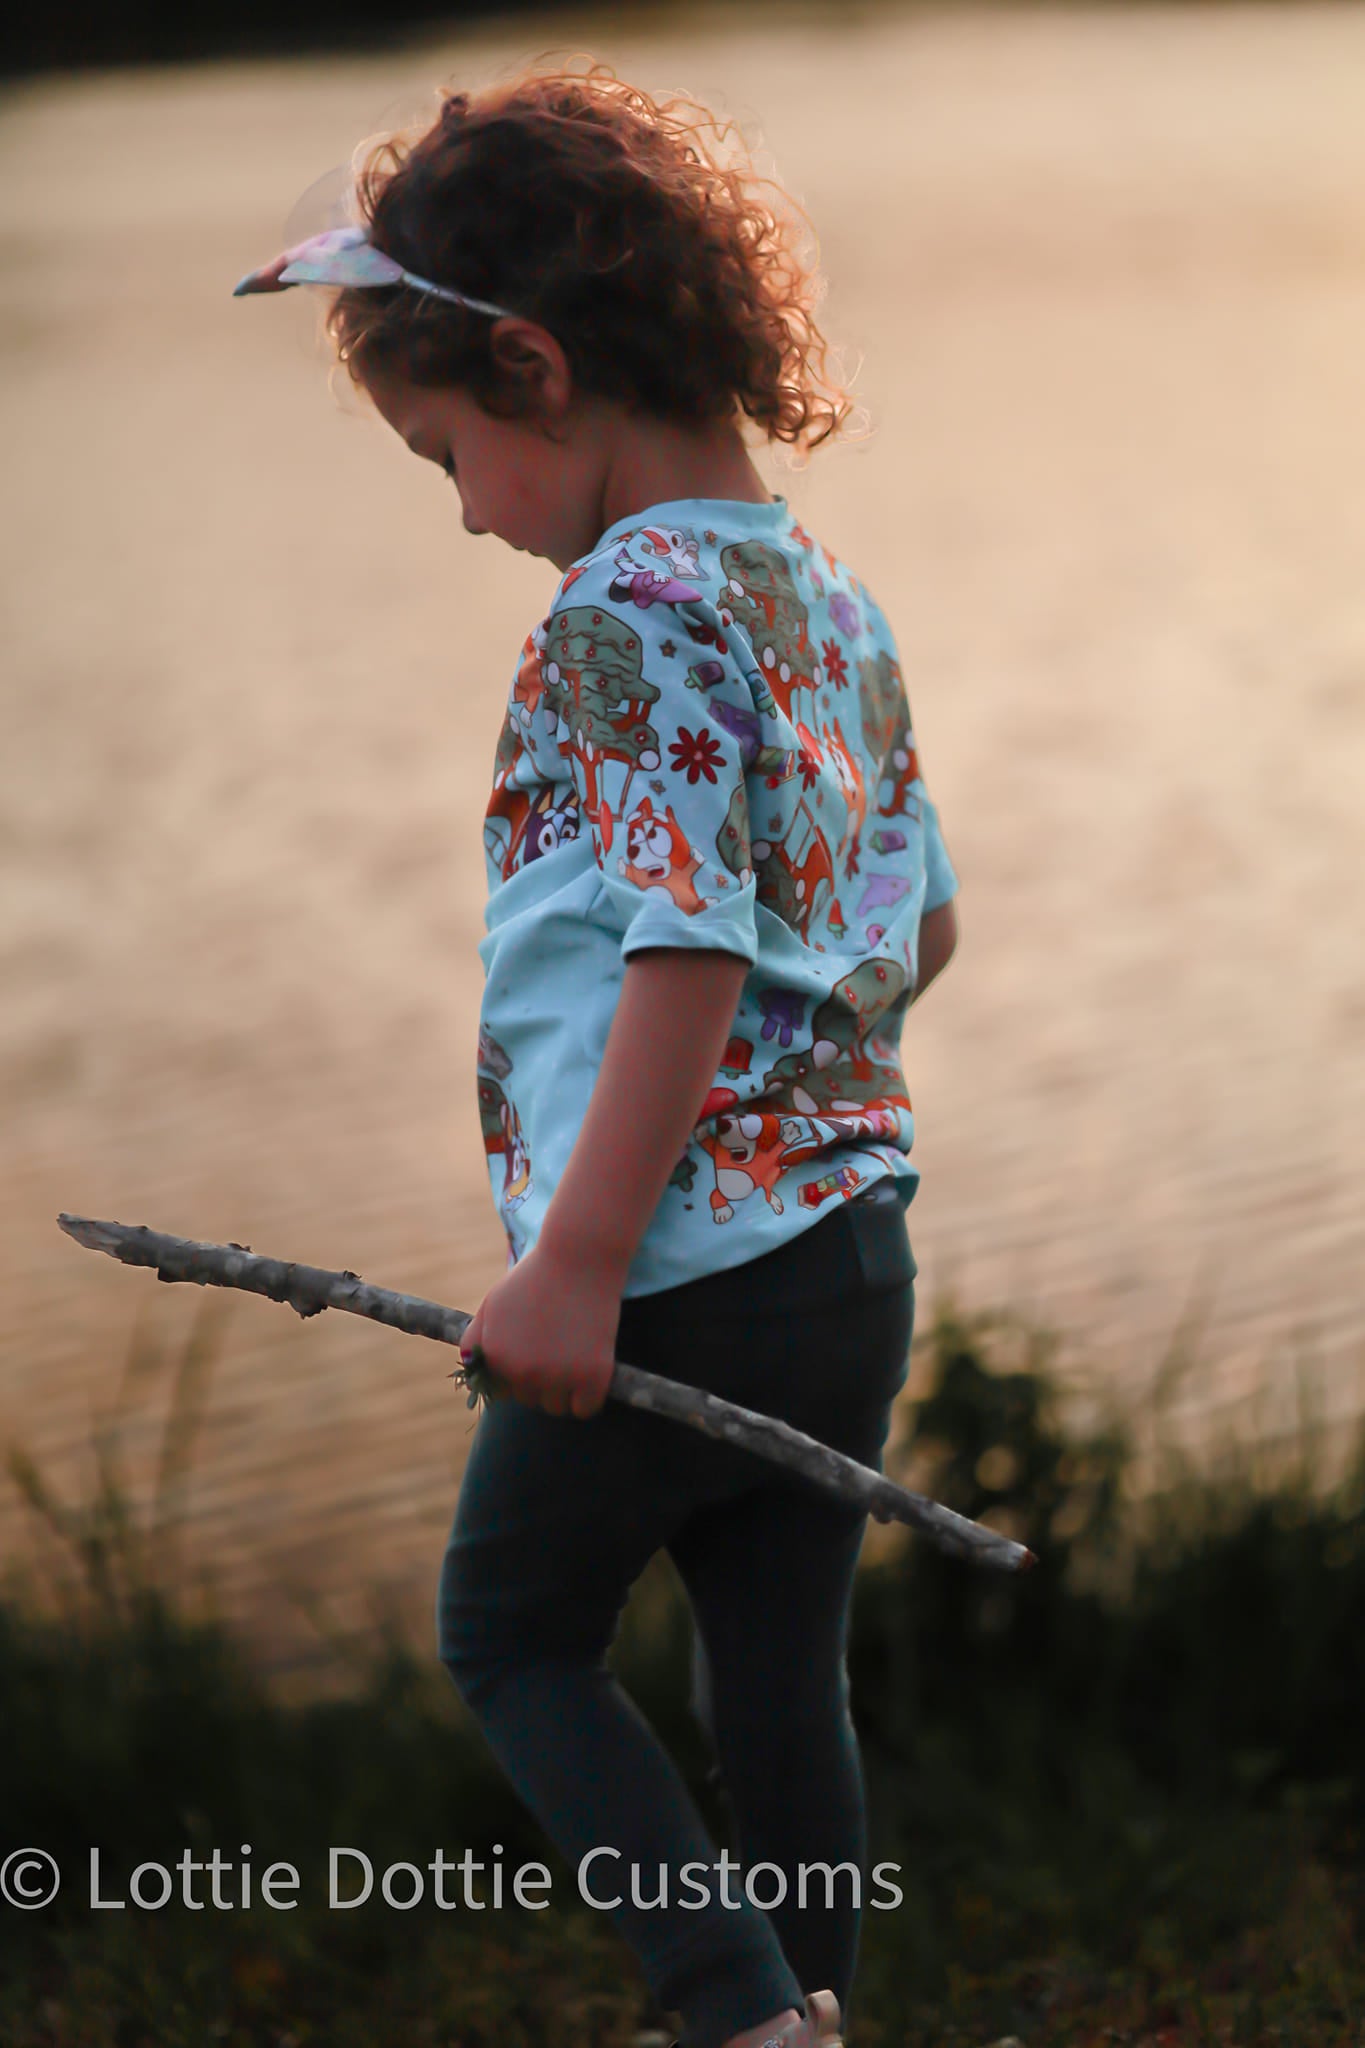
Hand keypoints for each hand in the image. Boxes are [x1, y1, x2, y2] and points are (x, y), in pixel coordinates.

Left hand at [458, 1239, 620, 1419]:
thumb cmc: (536, 1277)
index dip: (518, 1374)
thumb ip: (475, 1339)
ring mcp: (558, 1376)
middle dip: (542, 1380)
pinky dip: (589, 1396)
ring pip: (556, 1406)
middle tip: (558, 1344)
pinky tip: (592, 1369)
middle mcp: (523, 1372)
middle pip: (530, 1400)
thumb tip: (470, 1371)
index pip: (502, 1392)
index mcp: (496, 1357)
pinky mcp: (592, 1377)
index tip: (534, 1349)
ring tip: (574, 1352)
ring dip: (565, 1389)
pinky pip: (585, 1409)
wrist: (580, 1257)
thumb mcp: (493, 1304)